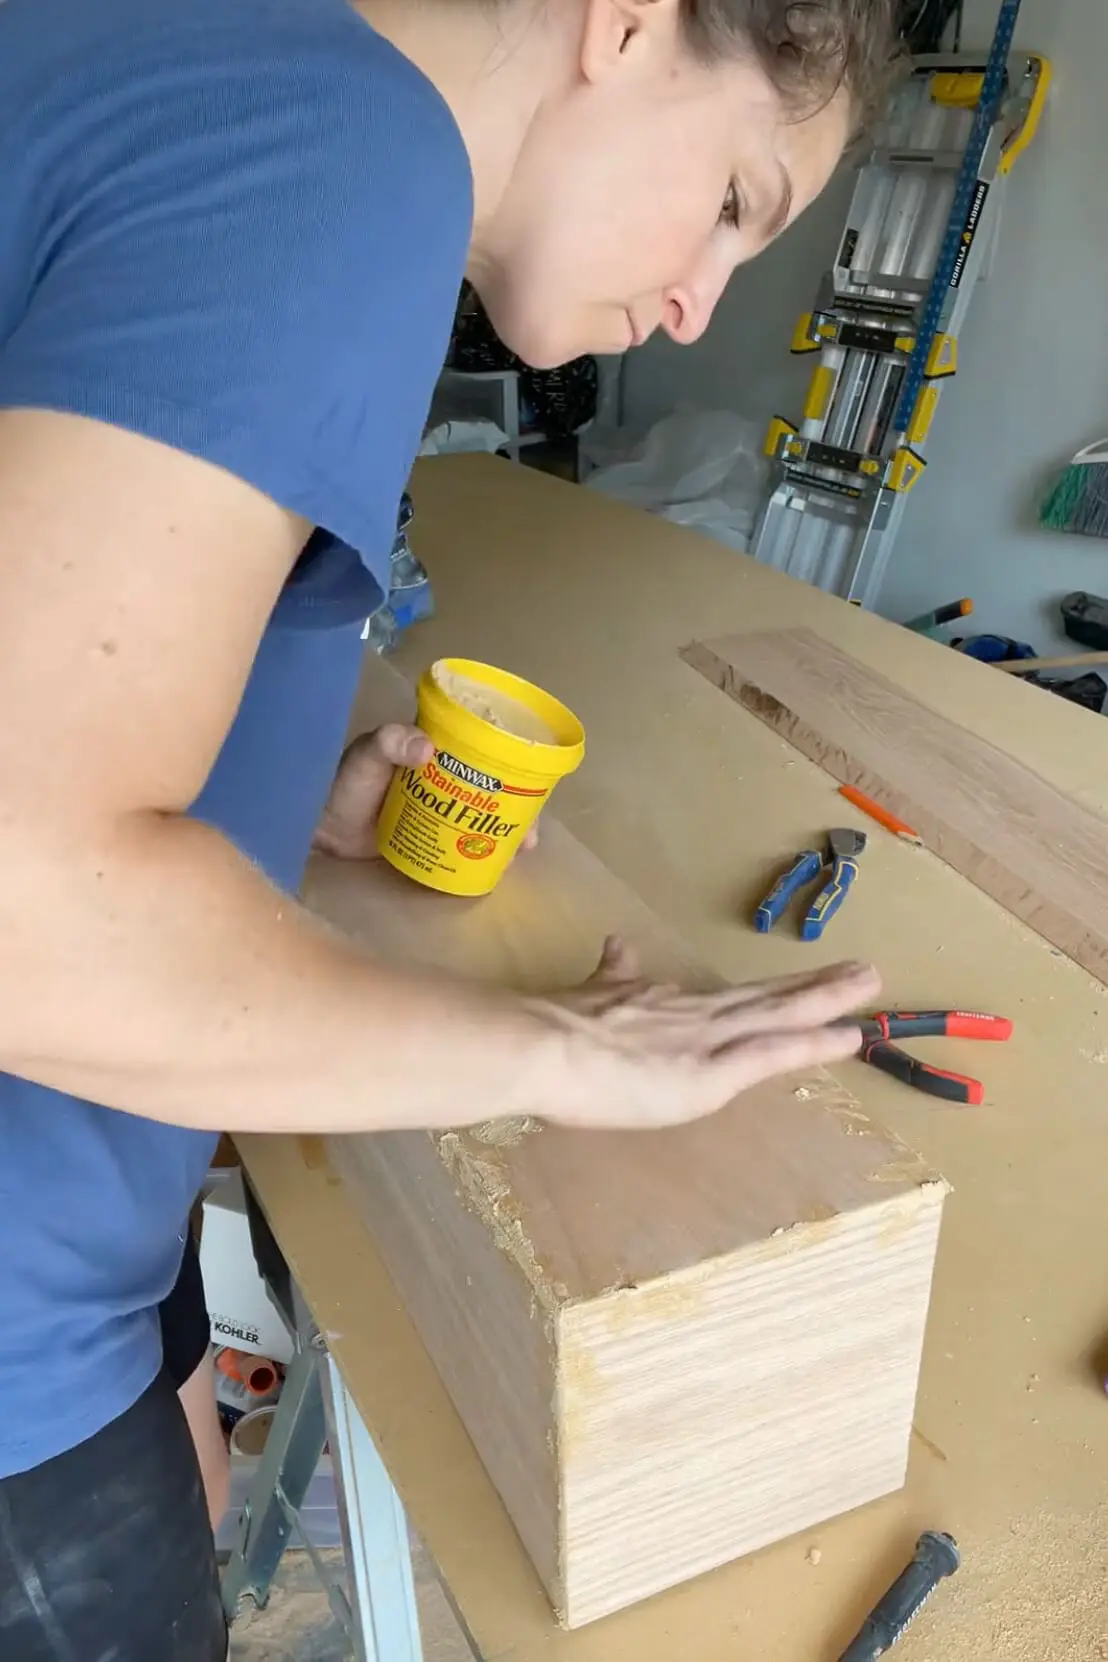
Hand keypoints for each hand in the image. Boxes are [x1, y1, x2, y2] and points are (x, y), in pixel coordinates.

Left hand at [314, 724, 540, 860]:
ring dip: (507, 831)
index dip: (511, 762)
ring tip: (522, 849)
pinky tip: (501, 864)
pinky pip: (466, 842)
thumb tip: (427, 748)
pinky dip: (485, 851)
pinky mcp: (434, 838)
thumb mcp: (366, 756)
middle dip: (518, 806)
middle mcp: (447, 777)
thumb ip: (389, 743)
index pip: (484, 748)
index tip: (531, 779)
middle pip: (493, 788)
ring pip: (485, 817)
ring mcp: (442, 810)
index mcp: (437, 748)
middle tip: (530, 829)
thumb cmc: (343, 783)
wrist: (321, 829)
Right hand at [522, 936, 879, 1129]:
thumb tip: (616, 944)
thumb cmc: (553, 1029)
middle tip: (863, 972)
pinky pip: (773, 1053)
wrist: (541, 1045)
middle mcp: (695, 1014)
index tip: (795, 984)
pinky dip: (813, 1044)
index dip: (766, 993)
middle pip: (767, 997)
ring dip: (828, 1000)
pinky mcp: (710, 1072)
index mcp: (662, 1003)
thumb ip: (610, 976)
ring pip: (781, 1015)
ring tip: (869, 986)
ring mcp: (707, 1041)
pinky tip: (848, 1037)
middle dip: (816, 986)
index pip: (726, 999)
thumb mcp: (588, 992)